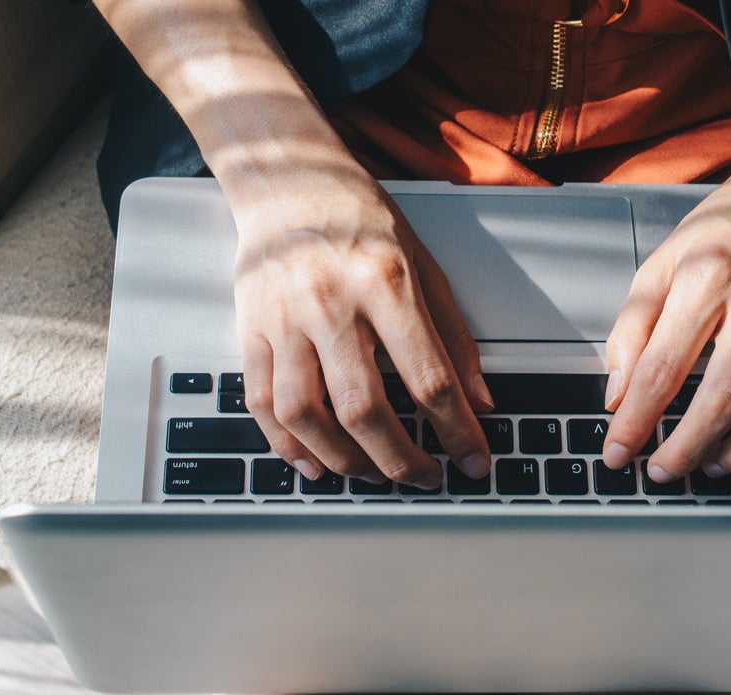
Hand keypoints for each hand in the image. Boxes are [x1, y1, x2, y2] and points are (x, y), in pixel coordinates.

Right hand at [230, 161, 492, 487]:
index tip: (473, 460)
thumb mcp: (424, 265)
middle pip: (364, 408)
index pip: (427, 377)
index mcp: (385, 282)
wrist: (288, 180)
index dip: (456, 430)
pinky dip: (288, 444)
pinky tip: (314, 463)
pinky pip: (262, 403)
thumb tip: (480, 400)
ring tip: (373, 474)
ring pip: (306, 415)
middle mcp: (331, 302)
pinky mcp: (251, 329)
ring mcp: (284, 318)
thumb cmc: (360, 219)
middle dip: (400, 460)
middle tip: (424, 479)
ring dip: (344, 461)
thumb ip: (453, 336)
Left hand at [601, 146, 730, 480]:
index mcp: (707, 276)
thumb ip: (632, 329)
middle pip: (722, 397)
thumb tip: (619, 395)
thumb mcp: (662, 262)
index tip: (617, 452)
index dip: (636, 421)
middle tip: (662, 472)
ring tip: (709, 469)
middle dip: (685, 448)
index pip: (663, 368)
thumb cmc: (726, 229)